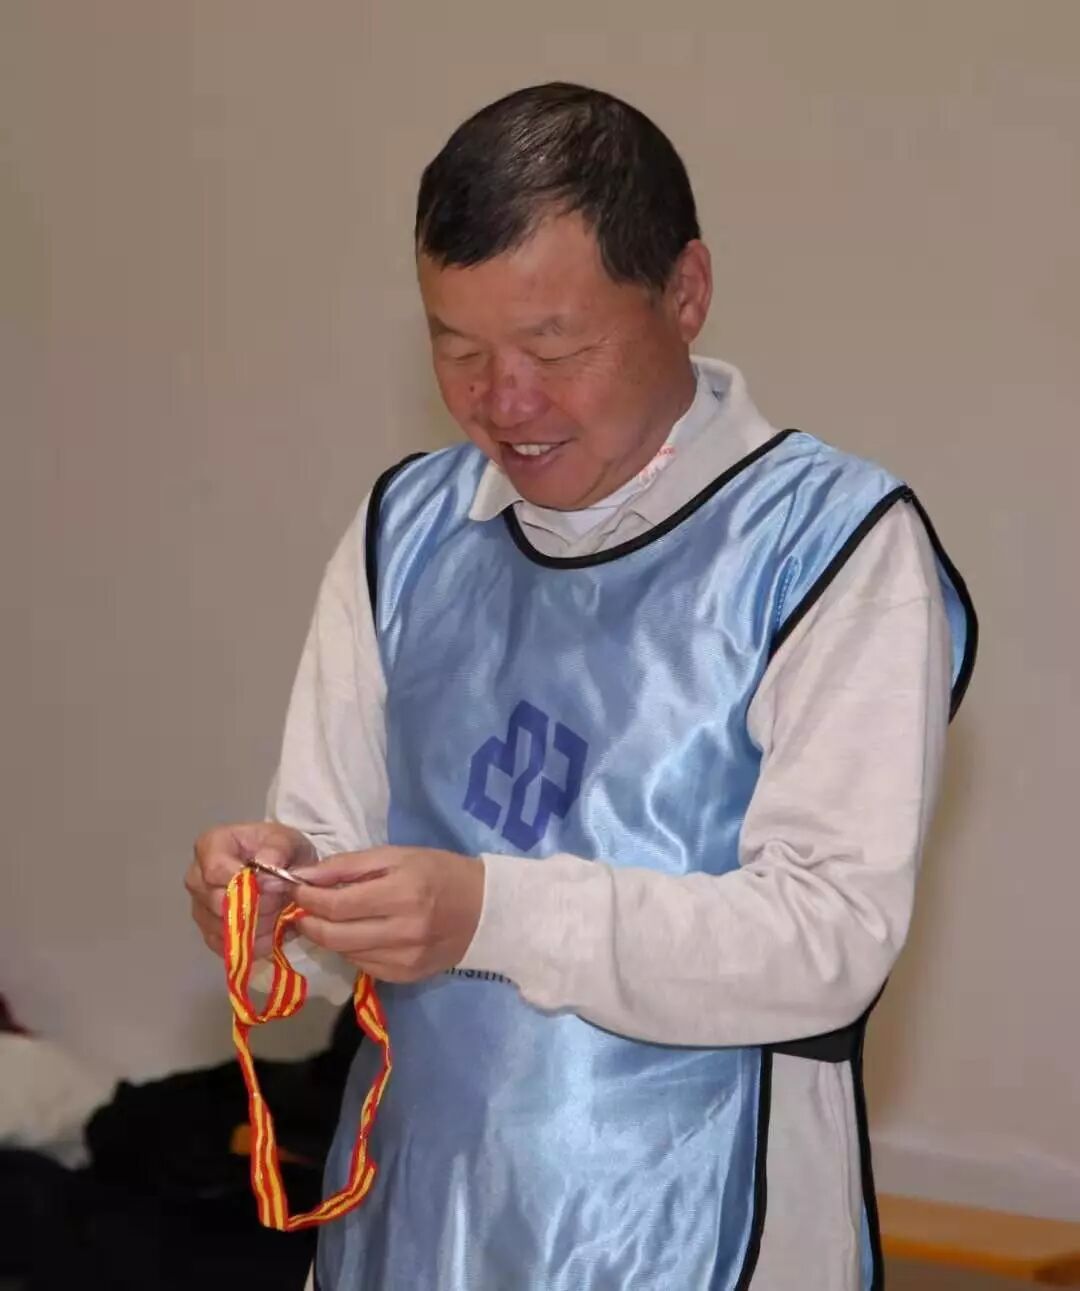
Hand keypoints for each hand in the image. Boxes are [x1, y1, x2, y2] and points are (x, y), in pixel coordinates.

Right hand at [186, 822, 316, 958]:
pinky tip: (272, 928)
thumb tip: (266, 873)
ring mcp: (201, 908)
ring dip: (258, 925)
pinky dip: (255, 943)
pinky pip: (228, 947)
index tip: (273, 884)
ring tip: (279, 910)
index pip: (215, 870)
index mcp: (211, 846)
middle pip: (218, 902)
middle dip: (256, 905)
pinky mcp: (209, 933)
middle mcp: (197, 878)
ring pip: (223, 928)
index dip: (245, 882)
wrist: (284, 869)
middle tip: (281, 898)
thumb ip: (278, 851)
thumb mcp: (286, 841)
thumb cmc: (280, 850)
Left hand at [291, 847, 484, 982]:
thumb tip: (305, 876)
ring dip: (328, 937)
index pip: (336, 905)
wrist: (484, 909)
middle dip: (309, 923)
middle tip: (302, 910)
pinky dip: (351, 950)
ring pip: (346, 954)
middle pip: (335, 936)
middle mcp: (403, 932)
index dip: (307, 899)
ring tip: (328, 919)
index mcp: (401, 893)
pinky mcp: (407, 976)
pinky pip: (364, 966)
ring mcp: (406, 960)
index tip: (295, 890)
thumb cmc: (438, 872)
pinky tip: (357, 935)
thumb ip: (348, 865)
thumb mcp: (396, 855)